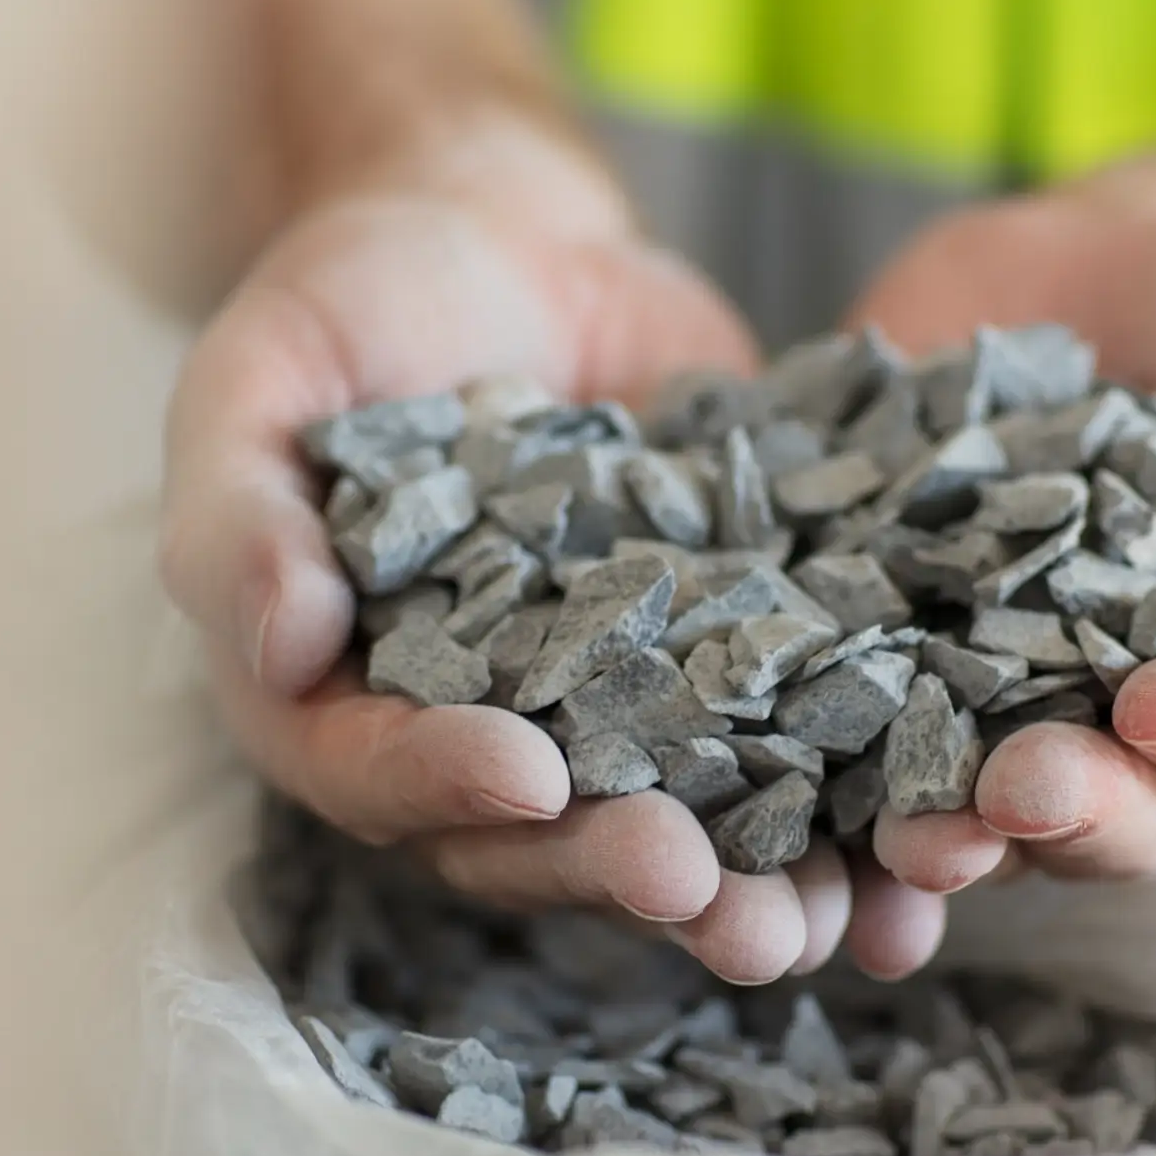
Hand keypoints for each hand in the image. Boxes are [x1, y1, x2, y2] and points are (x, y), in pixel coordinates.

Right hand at [160, 129, 928, 983]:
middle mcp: (476, 735)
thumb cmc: (353, 302)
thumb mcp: (258, 378)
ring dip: (749, 890)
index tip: (528, 774)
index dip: (444, 786)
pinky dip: (854, 810)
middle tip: (698, 883)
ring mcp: (614, 712)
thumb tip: (280, 648)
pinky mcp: (731, 666)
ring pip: (675, 831)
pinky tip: (918, 849)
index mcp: (342, 695)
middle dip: (618, 870)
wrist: (506, 236)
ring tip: (823, 918)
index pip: (376, 775)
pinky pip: (792, 753)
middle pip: (537, 843)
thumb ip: (238, 514)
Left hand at [849, 166, 1155, 895]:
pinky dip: (788, 751)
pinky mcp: (860, 625)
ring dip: (917, 827)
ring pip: (947, 792)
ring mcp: (970, 689)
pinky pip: (819, 705)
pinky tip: (754, 770)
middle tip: (1010, 785)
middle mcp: (1104, 734)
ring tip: (893, 824)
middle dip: (1052, 807)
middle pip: (1087, 811)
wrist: (1148, 261)